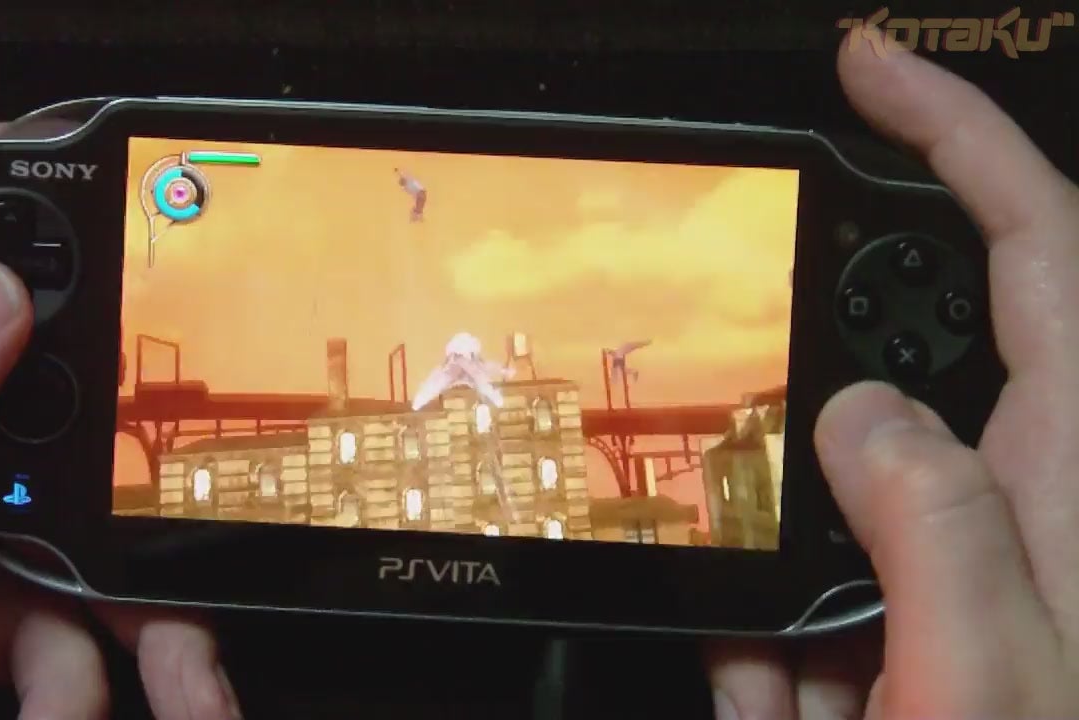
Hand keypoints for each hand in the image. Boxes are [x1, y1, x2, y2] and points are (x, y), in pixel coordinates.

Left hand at [0, 128, 242, 718]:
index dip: (3, 158)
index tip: (108, 160)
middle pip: (48, 375)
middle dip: (133, 436)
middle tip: (198, 474)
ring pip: (82, 521)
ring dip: (141, 605)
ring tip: (181, 674)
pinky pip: (61, 624)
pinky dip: (82, 680)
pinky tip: (69, 713)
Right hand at [706, 34, 1078, 719]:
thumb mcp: (987, 692)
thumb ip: (936, 534)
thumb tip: (860, 413)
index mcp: (1070, 485)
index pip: (1038, 250)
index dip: (957, 140)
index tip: (869, 66)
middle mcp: (1017, 510)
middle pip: (884, 395)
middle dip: (796, 452)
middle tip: (771, 549)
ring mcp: (948, 573)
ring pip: (817, 520)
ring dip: (778, 608)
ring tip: (803, 708)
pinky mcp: (898, 625)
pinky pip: (798, 605)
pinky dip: (770, 662)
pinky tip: (791, 718)